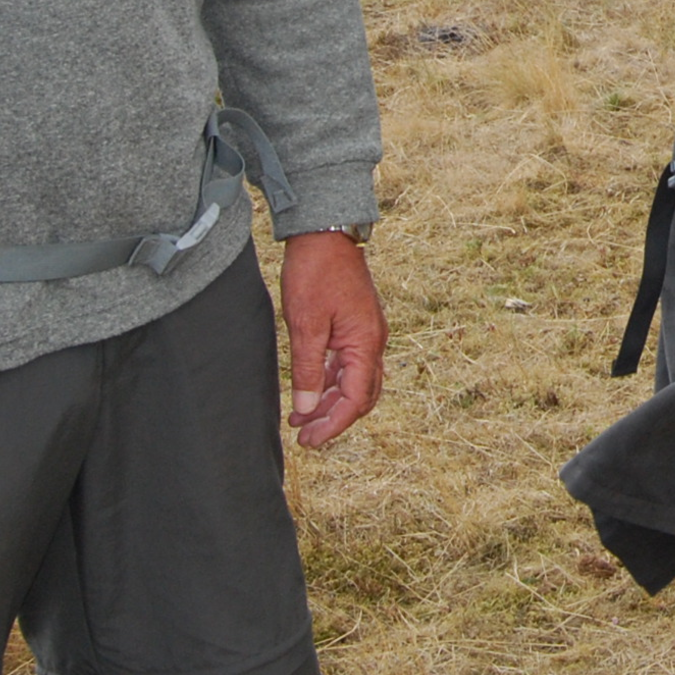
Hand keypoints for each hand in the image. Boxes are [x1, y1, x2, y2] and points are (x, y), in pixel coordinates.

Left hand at [282, 230, 386, 448]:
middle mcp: (374, 341)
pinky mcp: (357, 324)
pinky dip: (331, 381)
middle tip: (304, 435)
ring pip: (355, 381)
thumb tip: (307, 410)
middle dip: (334, 419)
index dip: (332, 426)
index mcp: (366, 343)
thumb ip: (308, 370)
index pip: (355, 401)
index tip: (308, 441)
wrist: (325, 232)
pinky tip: (310, 387)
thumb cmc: (315, 273)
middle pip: (361, 396)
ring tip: (300, 416)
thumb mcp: (306, 325)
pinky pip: (350, 363)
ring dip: (331, 402)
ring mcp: (367, 332)